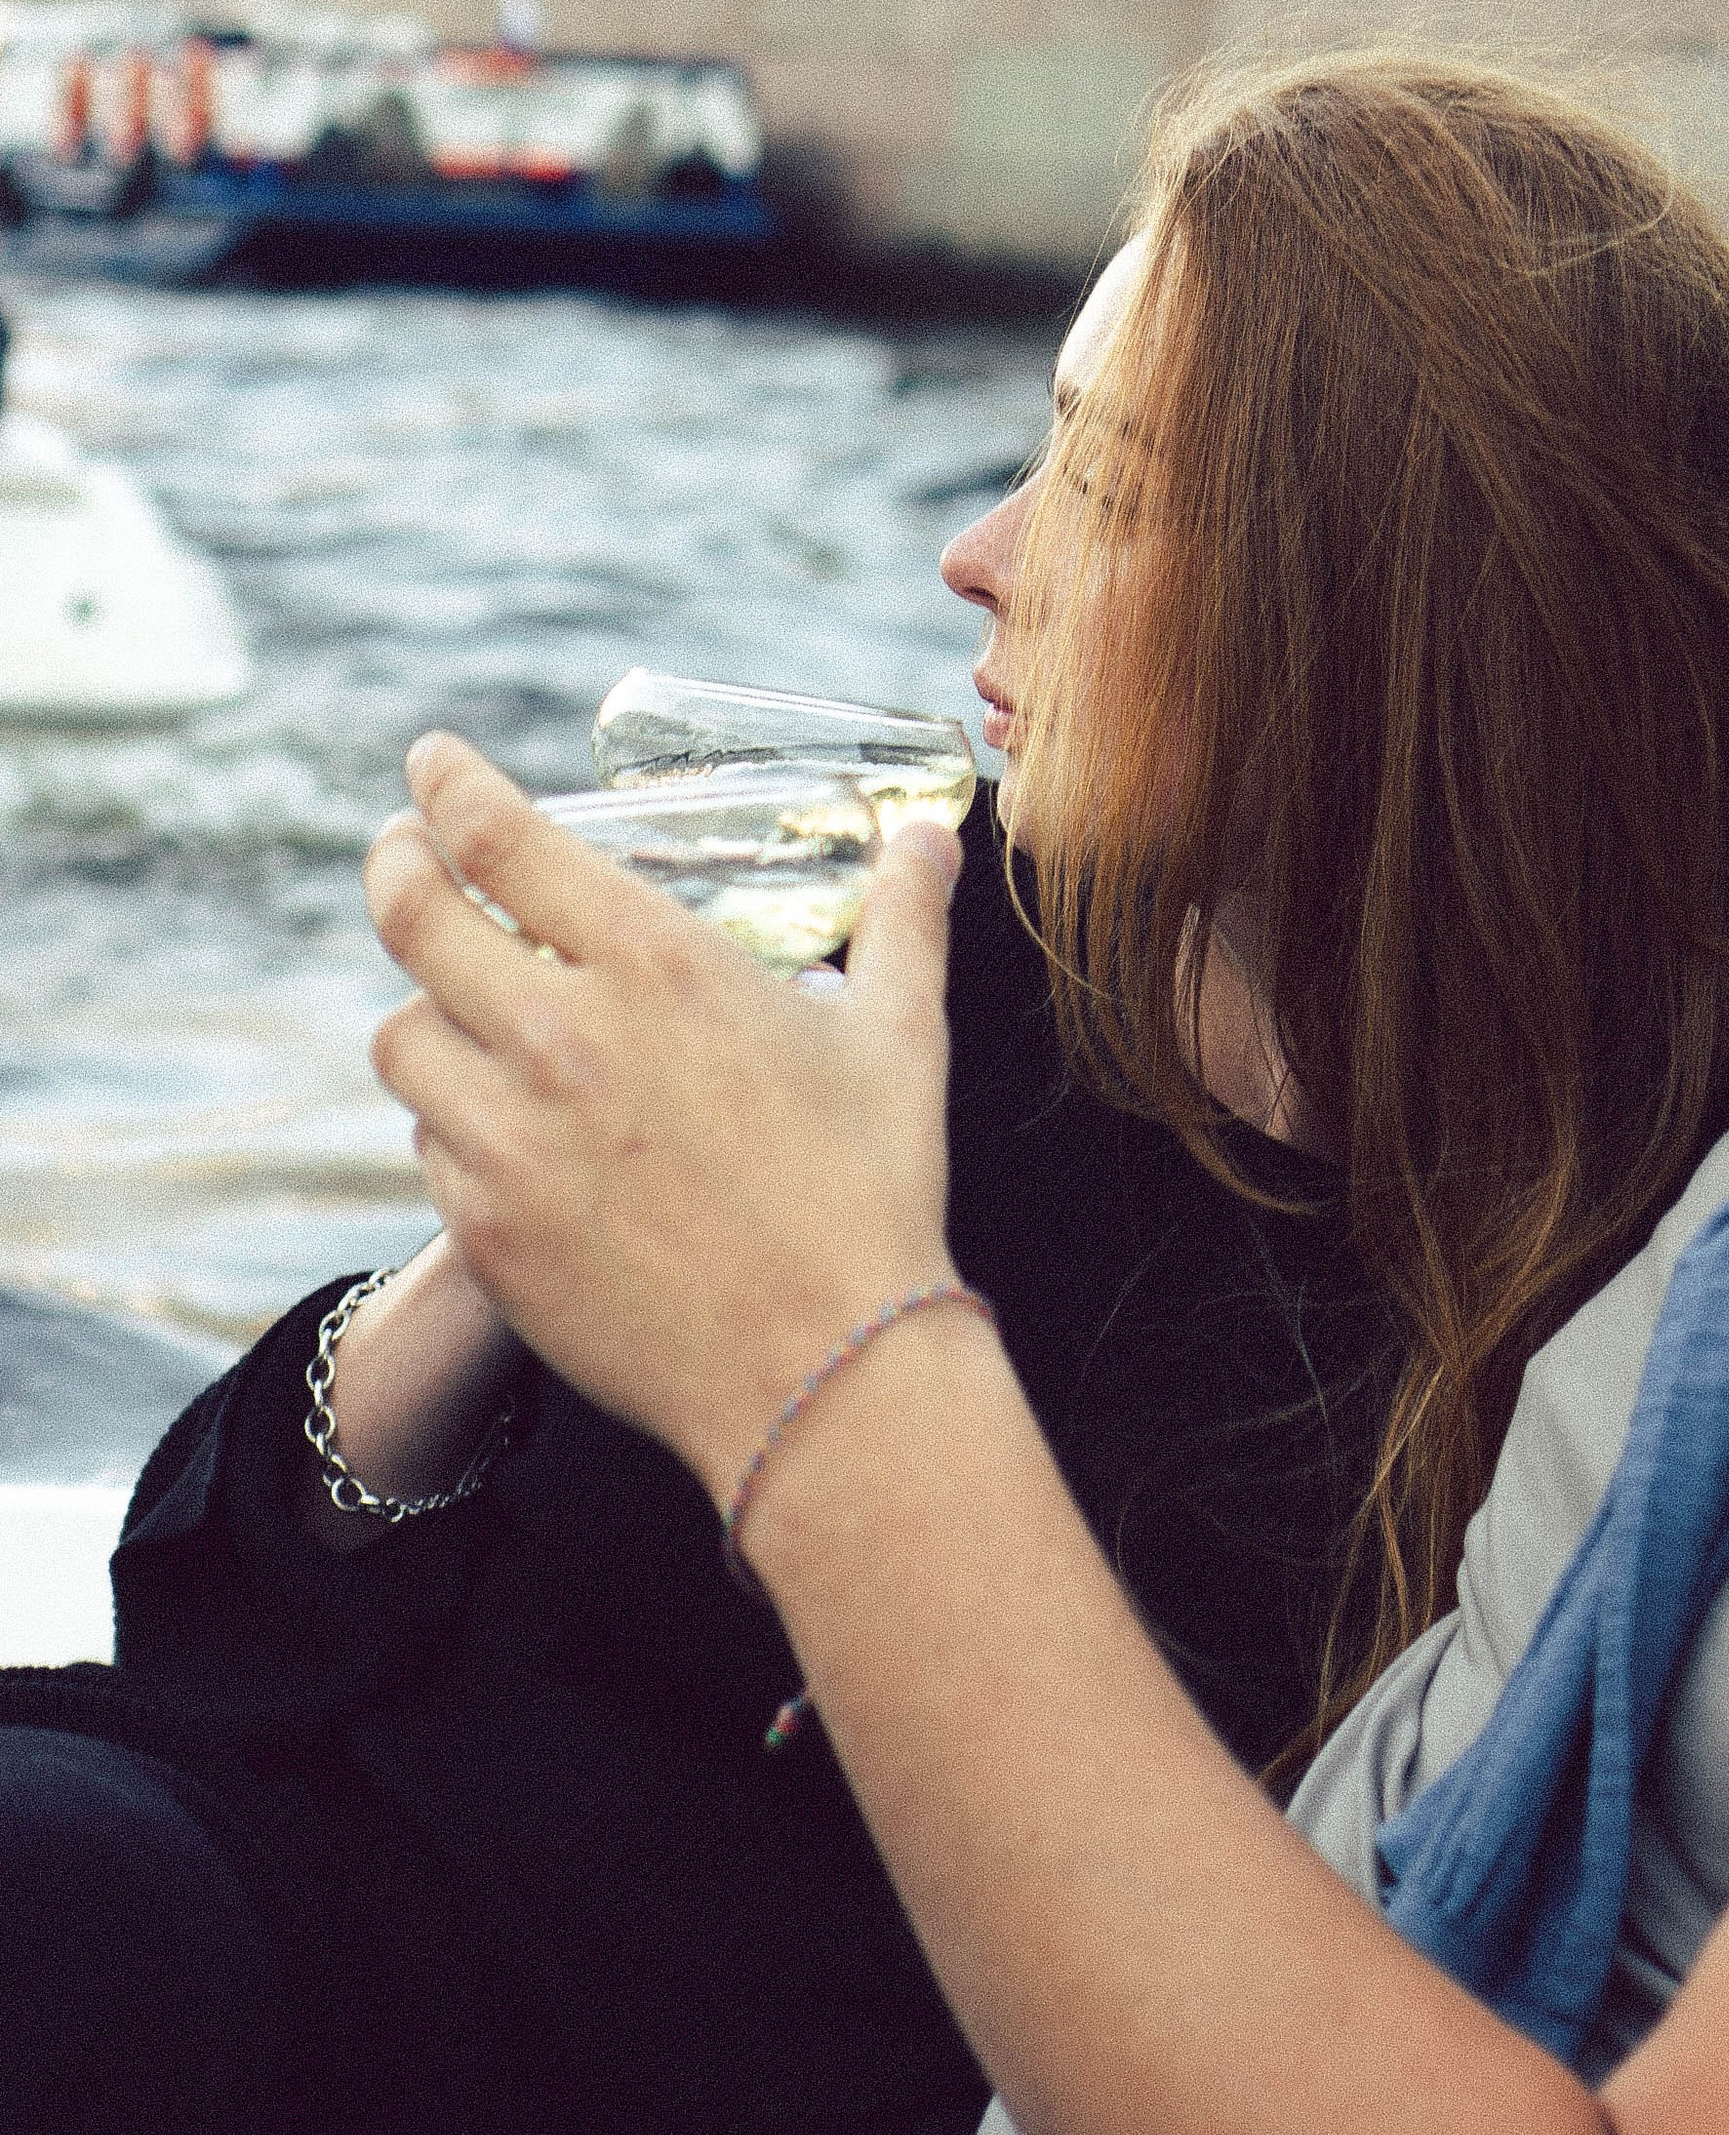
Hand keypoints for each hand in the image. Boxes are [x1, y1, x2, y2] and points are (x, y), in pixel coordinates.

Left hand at [364, 731, 961, 1504]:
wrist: (823, 1371)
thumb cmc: (869, 1193)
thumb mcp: (898, 1034)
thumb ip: (903, 917)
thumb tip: (928, 837)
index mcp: (656, 963)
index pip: (501, 836)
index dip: (448, 784)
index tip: (429, 762)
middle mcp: (562, 1035)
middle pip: (412, 917)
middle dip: (394, 863)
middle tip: (401, 849)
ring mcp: (510, 1137)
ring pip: (403, 1037)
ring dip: (425, 1007)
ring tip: (459, 1004)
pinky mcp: (485, 1228)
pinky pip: (430, 1145)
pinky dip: (454, 1122)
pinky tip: (504, 1126)